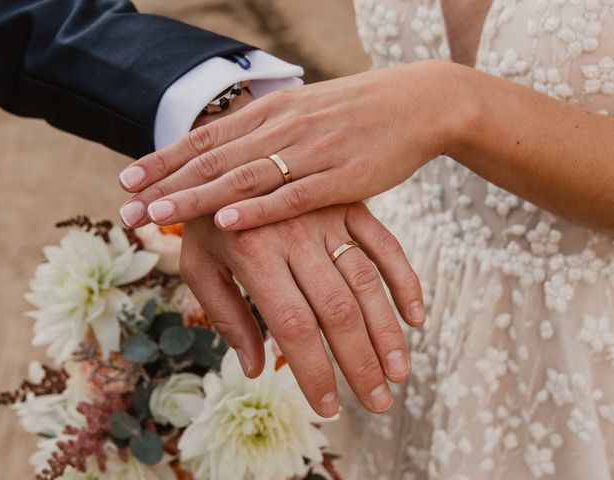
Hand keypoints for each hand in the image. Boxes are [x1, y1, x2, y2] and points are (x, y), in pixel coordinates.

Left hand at [117, 60, 460, 229]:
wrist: (418, 104)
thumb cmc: (357, 114)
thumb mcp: (305, 113)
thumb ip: (268, 134)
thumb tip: (233, 157)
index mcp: (270, 113)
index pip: (205, 138)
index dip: (163, 160)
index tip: (127, 179)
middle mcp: (281, 129)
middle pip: (212, 160)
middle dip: (165, 185)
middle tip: (127, 207)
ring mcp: (310, 153)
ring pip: (242, 178)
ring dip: (196, 198)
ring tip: (158, 217)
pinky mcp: (340, 178)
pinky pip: (292, 196)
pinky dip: (257, 209)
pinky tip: (226, 220)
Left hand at [178, 203, 424, 416]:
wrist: (227, 154)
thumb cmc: (206, 219)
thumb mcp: (198, 263)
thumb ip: (224, 315)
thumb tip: (255, 368)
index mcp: (253, 252)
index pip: (293, 326)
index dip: (314, 371)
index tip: (328, 407)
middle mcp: (295, 235)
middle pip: (337, 310)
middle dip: (361, 363)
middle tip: (378, 403)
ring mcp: (327, 217)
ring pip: (366, 281)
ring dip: (387, 332)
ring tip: (399, 375)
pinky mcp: (349, 205)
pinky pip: (385, 243)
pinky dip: (404, 280)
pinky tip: (416, 317)